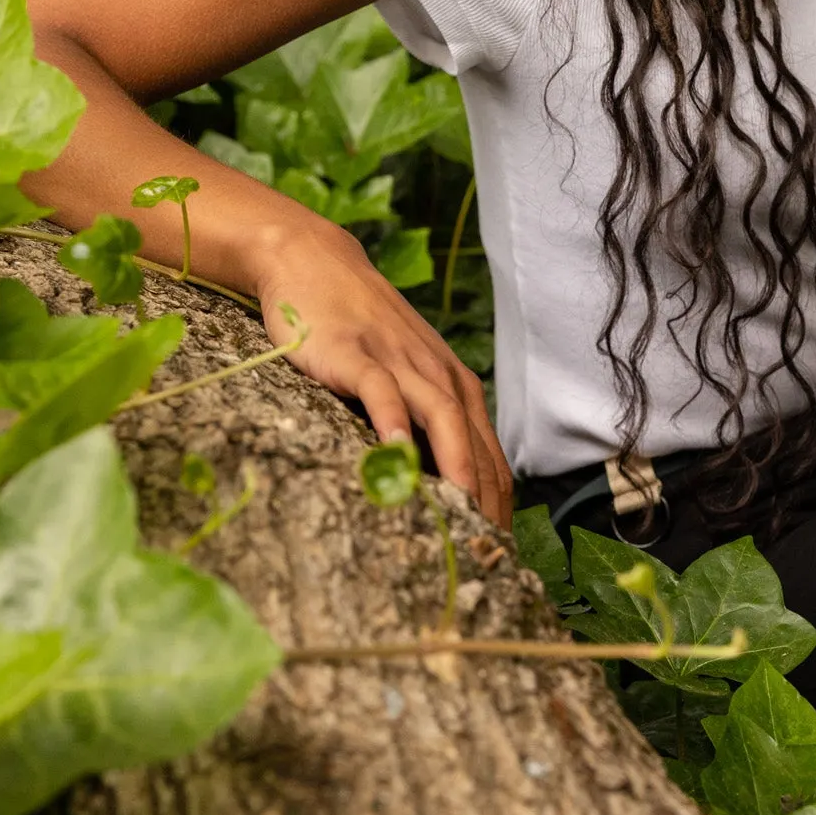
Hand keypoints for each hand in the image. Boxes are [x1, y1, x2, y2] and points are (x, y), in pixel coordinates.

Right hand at [254, 231, 512, 529]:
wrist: (316, 262)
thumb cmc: (361, 328)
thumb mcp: (404, 374)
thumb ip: (424, 421)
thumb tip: (439, 487)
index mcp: (454, 386)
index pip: (490, 456)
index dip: (498, 504)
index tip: (499, 552)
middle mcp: (438, 375)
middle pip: (475, 443)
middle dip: (485, 499)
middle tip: (487, 552)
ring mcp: (399, 361)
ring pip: (443, 417)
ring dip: (457, 466)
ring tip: (463, 515)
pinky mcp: (358, 354)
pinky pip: (383, 391)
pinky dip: (394, 422)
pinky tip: (396, 455)